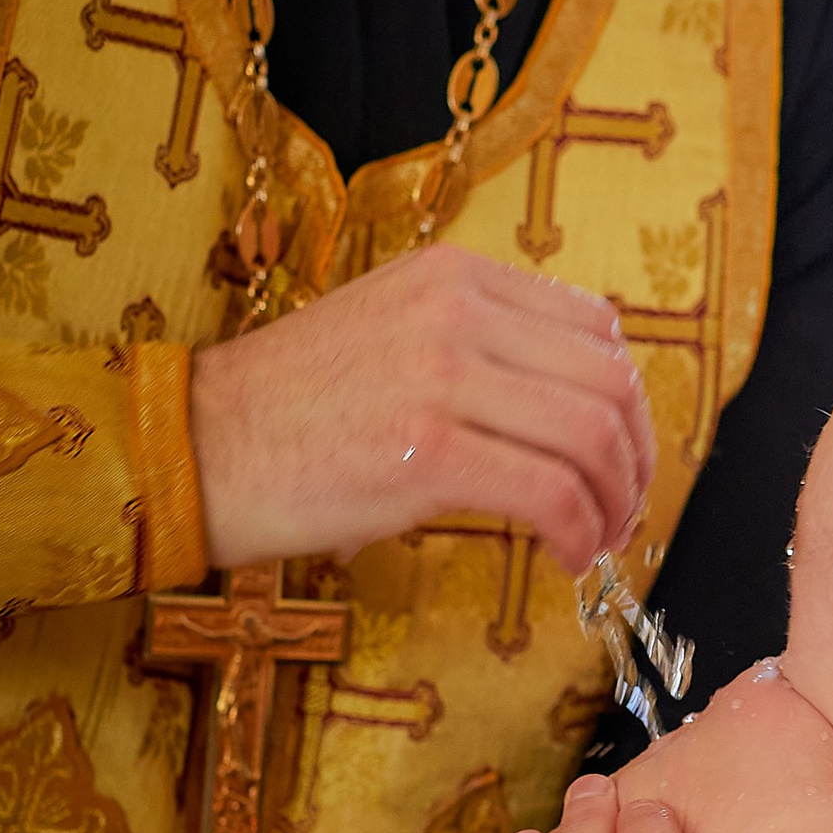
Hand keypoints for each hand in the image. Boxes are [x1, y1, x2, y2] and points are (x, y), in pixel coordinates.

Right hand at [190, 244, 653, 569]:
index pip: (596, 324)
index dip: (627, 398)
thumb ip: (473, 341)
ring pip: (592, 436)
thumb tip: (564, 396)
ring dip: (615, 502)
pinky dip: (579, 532)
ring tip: (597, 541)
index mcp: (454, 275)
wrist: (195, 447)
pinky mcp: (427, 452)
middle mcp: (457, 310)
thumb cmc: (289, 407)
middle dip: (637, 457)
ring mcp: (442, 376)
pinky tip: (566, 557)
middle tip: (625, 509)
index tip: (621, 453)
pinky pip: (550, 492)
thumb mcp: (388, 330)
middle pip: (609, 381)